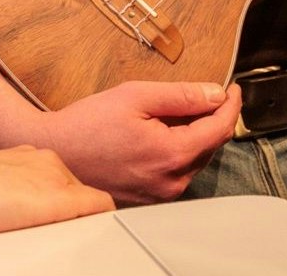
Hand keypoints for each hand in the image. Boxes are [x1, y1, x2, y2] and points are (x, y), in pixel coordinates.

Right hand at [0, 147, 114, 238]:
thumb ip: (5, 193)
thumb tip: (7, 213)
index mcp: (27, 155)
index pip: (60, 181)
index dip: (60, 205)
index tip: (52, 222)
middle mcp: (44, 160)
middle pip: (76, 191)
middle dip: (71, 214)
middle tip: (55, 234)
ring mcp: (54, 178)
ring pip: (86, 202)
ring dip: (80, 220)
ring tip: (66, 241)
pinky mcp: (60, 198)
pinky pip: (99, 209)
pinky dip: (101, 223)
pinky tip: (92, 240)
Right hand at [25, 80, 241, 205]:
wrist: (55, 153)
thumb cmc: (88, 124)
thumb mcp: (135, 96)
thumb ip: (181, 95)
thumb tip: (216, 94)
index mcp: (172, 155)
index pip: (219, 129)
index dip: (230, 105)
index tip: (231, 88)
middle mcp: (173, 181)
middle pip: (209, 145)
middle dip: (210, 117)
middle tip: (199, 93)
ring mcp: (162, 194)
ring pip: (194, 158)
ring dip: (193, 134)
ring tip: (171, 112)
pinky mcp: (151, 198)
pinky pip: (177, 171)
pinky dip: (177, 149)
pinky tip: (158, 133)